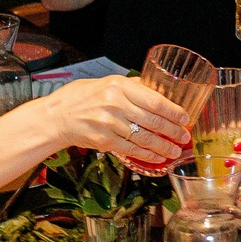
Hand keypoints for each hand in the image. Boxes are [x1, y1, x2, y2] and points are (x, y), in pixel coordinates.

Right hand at [31, 75, 191, 161]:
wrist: (55, 116)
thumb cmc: (80, 98)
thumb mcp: (105, 83)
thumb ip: (131, 87)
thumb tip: (156, 91)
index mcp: (119, 86)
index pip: (155, 100)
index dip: (174, 112)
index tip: (185, 118)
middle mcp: (115, 103)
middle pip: (153, 120)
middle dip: (173, 131)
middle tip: (184, 137)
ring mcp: (109, 123)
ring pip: (145, 138)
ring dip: (163, 147)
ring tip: (174, 151)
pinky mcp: (104, 140)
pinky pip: (132, 150)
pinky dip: (147, 155)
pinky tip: (157, 158)